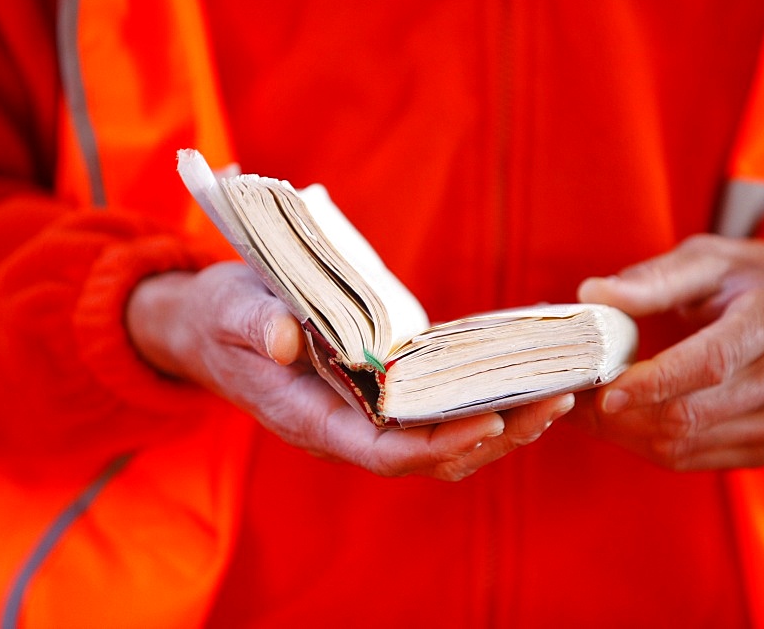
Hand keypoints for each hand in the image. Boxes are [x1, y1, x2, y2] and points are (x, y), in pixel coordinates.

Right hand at [126, 261, 573, 480]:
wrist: (206, 327)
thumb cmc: (219, 317)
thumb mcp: (228, 308)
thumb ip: (255, 323)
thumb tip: (288, 338)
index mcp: (310, 420)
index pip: (385, 452)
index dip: (440, 444)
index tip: (491, 421)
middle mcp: (344, 429)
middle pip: (429, 456)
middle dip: (493, 436)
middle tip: (555, 402)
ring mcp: (362, 416)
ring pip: (441, 443)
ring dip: (500, 427)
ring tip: (557, 396)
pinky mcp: (378, 395)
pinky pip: (435, 415)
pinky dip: (480, 405)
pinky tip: (520, 382)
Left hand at [573, 234, 763, 470]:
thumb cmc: (744, 279)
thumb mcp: (705, 260)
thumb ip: (653, 280)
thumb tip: (593, 293)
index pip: (710, 364)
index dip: (653, 382)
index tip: (603, 391)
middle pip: (690, 414)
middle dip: (621, 413)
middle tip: (571, 394)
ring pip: (683, 445)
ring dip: (624, 432)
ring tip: (585, 405)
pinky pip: (691, 459)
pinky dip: (644, 444)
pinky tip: (619, 419)